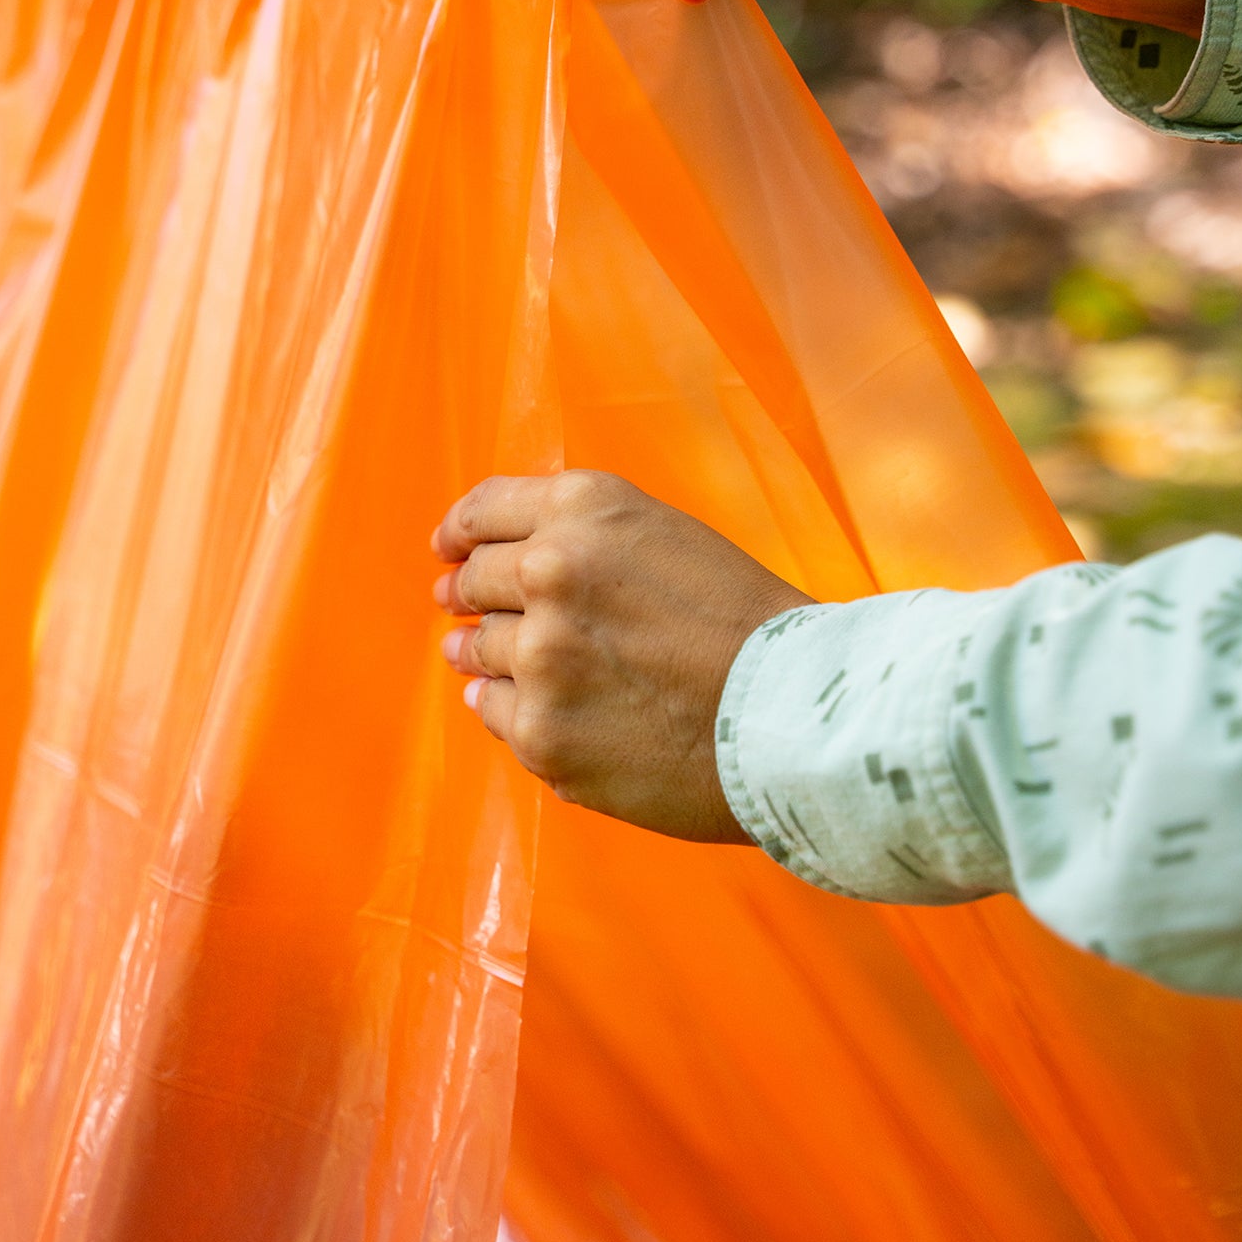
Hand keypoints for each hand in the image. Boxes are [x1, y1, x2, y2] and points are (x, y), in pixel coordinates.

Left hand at [431, 470, 809, 841]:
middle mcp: (550, 570)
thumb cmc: (744, 623)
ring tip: (501, 663)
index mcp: (585, 509)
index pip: (484, 511)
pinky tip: (534, 710)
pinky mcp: (541, 732)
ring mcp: (540, 656)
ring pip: (478, 650)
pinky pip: (494, 714)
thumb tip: (485, 566)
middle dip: (468, 594)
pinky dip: (508, 710)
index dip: (459, 532)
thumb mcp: (664, 535)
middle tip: (465, 608)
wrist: (794, 712)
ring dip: (485, 654)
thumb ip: (583, 536)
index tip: (448, 549)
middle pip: (473, 580)